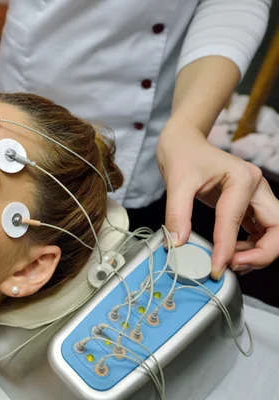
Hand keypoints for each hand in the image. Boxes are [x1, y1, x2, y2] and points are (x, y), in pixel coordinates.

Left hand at [157, 121, 278, 278]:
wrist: (183, 142)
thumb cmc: (182, 155)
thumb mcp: (175, 182)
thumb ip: (177, 213)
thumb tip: (177, 244)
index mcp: (242, 178)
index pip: (236, 221)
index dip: (227, 249)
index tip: (216, 269)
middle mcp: (256, 187)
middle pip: (277, 228)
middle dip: (261, 253)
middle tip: (232, 266)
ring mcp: (256, 196)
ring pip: (274, 232)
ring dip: (258, 253)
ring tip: (229, 262)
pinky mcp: (248, 204)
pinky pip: (261, 231)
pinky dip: (251, 246)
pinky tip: (231, 253)